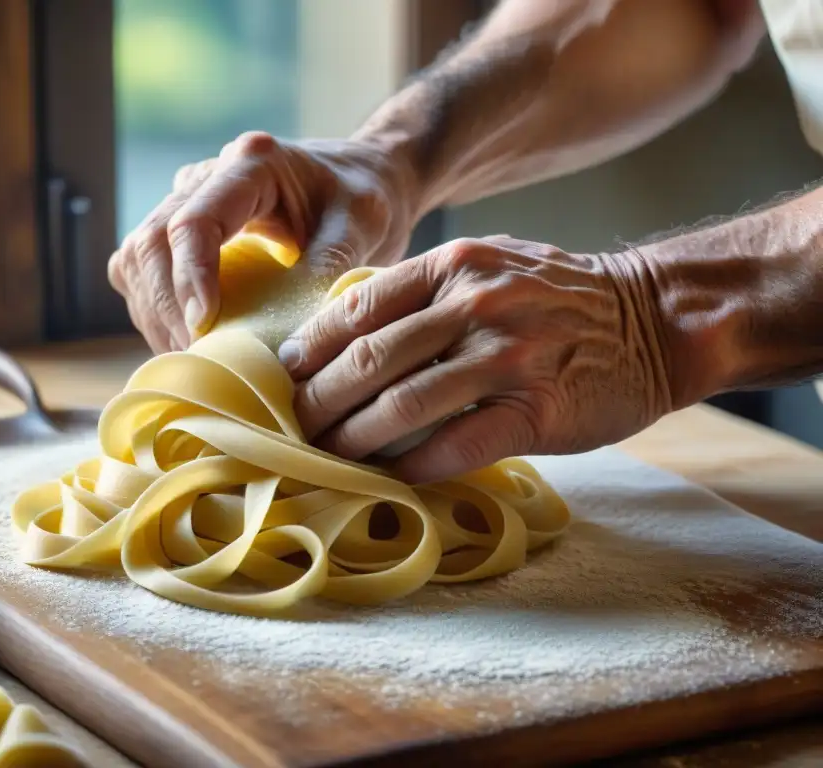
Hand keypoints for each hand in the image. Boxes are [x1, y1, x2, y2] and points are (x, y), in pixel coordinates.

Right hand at [108, 132, 416, 353]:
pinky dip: (156, 314)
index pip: (194, 221)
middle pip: (152, 242)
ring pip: (136, 259)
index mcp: (251, 164)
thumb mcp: (363, 226)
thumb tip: (291, 341)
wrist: (361, 179)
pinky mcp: (179, 232)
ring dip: (156, 316)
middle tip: (201, 360)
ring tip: (194, 360)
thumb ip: (329, 270)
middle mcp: (206, 177)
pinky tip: (188, 345)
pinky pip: (142, 273)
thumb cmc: (365, 198)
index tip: (206, 330)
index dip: (190, 279)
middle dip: (168, 309)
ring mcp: (185, 202)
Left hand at [279, 236, 674, 483]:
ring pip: (403, 406)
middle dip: (319, 401)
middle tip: (294, 427)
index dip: (311, 347)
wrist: (654, 318)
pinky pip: (457, 445)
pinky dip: (414, 467)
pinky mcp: (537, 409)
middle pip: (369, 360)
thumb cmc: (557, 298)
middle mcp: (475, 305)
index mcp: (454, 266)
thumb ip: (424, 291)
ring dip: (354, 440)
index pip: (358, 308)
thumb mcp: (488, 266)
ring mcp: (508, 356)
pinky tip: (391, 478)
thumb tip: (348, 330)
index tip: (285, 376)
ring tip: (327, 457)